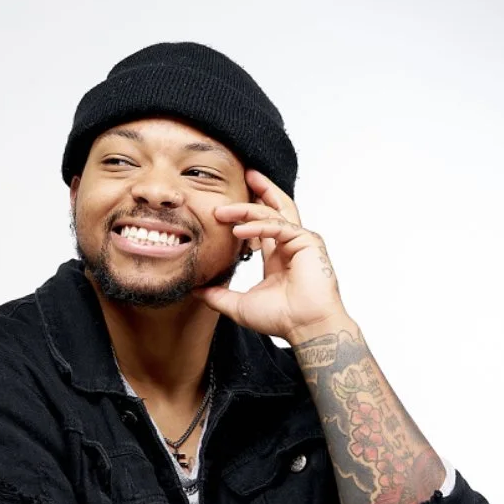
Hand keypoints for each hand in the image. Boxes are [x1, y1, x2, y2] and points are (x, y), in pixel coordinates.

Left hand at [193, 170, 348, 341]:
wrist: (305, 327)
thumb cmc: (281, 318)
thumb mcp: (239, 305)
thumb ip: (218, 296)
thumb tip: (196, 291)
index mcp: (278, 255)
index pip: (264, 224)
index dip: (247, 212)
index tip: (227, 206)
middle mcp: (291, 244)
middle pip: (276, 207)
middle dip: (260, 190)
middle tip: (243, 175)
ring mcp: (301, 241)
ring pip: (273, 214)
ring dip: (247, 209)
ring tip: (223, 210)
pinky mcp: (308, 241)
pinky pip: (278, 226)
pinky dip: (258, 226)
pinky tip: (238, 231)